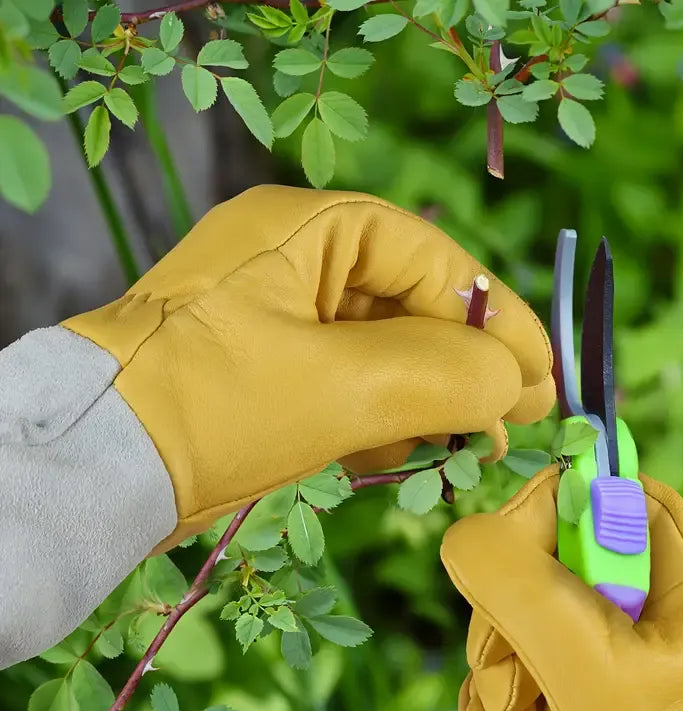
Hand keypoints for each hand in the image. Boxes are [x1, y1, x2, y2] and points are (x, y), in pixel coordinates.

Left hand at [62, 186, 553, 551]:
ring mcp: (277, 312)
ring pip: (382, 347)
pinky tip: (391, 452)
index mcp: (308, 229)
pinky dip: (377, 413)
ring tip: (456, 445)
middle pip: (410, 305)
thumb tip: (516, 383)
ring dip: (422, 396)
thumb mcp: (346, 388)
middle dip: (461, 366)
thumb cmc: (216, 406)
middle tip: (512, 420)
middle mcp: (294, 258)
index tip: (542, 377)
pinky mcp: (267, 362)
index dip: (496, 319)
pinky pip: (346, 377)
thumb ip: (447, 375)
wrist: (97, 466)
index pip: (432, 260)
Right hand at [440, 466, 682, 710]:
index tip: (509, 603)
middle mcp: (663, 575)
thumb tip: (466, 534)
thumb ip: (524, 585)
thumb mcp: (590, 674)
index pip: (584, 491)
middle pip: (545, 549)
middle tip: (510, 684)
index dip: (530, 534)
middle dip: (507, 618)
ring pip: (529, 599)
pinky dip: (511, 684)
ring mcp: (634, 618)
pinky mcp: (608, 656)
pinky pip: (537, 639)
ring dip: (501, 661)